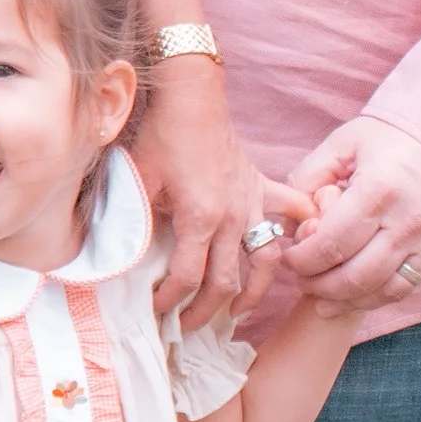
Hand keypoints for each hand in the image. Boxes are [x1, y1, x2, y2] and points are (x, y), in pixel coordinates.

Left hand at [137, 60, 284, 325]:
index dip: (168, 301)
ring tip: (234, 314)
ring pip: (264, 264)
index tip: (156, 310)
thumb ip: (135, 219)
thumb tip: (124, 256)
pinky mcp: (263, 188)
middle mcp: (232, 217)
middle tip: (186, 326)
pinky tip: (294, 255)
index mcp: (199, 218)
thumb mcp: (139, 179)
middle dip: (203, 312)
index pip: (185, 277)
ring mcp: (253, 204)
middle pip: (224, 283)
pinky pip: (291, 217)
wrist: (193, 96)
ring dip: (252, 294)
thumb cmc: (163, 134)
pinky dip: (296, 236)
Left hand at [284, 116, 420, 316]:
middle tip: (300, 280)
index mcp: (378, 192)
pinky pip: (406, 286)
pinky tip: (355, 297)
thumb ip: (308, 178)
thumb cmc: (393, 136)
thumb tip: (288, 221)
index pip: (330, 245)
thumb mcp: (344, 144)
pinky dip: (377, 298)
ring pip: (383, 291)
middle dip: (318, 286)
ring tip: (322, 299)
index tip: (288, 258)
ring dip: (346, 301)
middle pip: (354, 277)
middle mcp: (407, 222)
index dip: (301, 260)